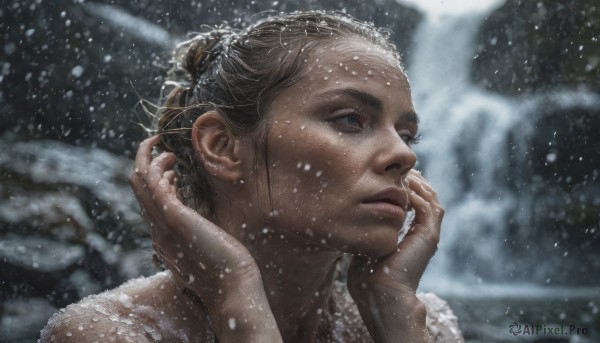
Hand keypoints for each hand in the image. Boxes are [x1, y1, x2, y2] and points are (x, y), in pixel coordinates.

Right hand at [129, 136, 281, 341]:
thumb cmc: (226, 272)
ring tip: (168, 152)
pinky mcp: (175, 219)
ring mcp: (163, 226)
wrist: (231, 289)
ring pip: (140, 183)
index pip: (145, 204)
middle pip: (136, 189)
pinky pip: (155, 186)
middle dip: (142, 162)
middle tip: (155, 145)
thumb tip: (197, 227)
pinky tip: (172, 163)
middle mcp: (157, 232)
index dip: (153, 181)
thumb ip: (195, 239)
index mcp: (163, 240)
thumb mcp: (203, 253)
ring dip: (150, 160)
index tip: (169, 169)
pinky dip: (159, 169)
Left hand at [347, 170, 442, 341]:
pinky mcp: (428, 236)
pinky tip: (401, 187)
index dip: (406, 185)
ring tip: (401, 172)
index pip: (416, 202)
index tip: (389, 174)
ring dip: (417, 182)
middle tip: (398, 168)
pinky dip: (416, 194)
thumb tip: (353, 212)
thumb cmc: (367, 274)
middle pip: (427, 195)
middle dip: (413, 179)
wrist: (379, 293)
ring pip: (430, 198)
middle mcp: (423, 233)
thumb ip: (369, 226)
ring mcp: (428, 234)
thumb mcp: (368, 241)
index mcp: (412, 235)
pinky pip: (428, 207)